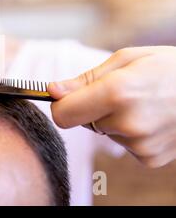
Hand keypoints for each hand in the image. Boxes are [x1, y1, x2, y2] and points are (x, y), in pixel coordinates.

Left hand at [48, 46, 175, 167]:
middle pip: (82, 122)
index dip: (60, 105)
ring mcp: (140, 145)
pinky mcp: (150, 158)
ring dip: (114, 119)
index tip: (66, 96)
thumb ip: (85, 79)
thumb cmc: (170, 66)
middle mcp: (127, 123)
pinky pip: (122, 144)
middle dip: (92, 107)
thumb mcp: (126, 59)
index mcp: (117, 93)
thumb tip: (53, 90)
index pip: (62, 114)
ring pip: (103, 131)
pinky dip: (130, 132)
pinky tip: (152, 118)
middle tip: (121, 92)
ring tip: (143, 103)